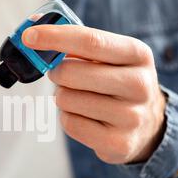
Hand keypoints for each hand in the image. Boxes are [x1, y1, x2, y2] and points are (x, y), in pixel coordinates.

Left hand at [23, 25, 166, 163]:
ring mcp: (131, 117)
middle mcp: (140, 85)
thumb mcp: (110, 57)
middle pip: (71, 73)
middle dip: (56, 73)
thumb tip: (36, 33)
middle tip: (60, 75)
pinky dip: (68, 118)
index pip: (90, 41)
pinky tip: (84, 116)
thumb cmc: (117, 83)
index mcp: (138, 55)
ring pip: (67, 100)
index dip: (55, 38)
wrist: (148, 125)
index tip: (29, 37)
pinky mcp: (119, 143)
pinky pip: (70, 124)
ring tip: (80, 98)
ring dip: (63, 97)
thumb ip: (78, 44)